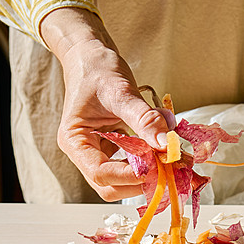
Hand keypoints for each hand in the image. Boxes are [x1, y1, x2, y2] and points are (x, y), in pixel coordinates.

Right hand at [40, 7, 170, 200]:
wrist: (91, 56)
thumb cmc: (97, 70)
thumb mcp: (121, 91)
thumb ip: (144, 119)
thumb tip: (168, 144)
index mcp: (74, 140)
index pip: (100, 173)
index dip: (130, 175)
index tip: (159, 165)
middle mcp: (83, 152)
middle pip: (110, 186)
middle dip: (140, 181)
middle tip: (169, 167)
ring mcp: (97, 152)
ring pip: (121, 182)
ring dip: (146, 176)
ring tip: (168, 159)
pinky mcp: (112, 149)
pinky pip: (130, 166)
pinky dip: (148, 164)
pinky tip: (161, 151)